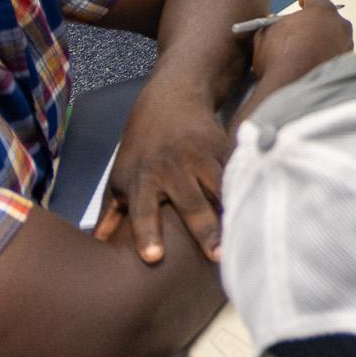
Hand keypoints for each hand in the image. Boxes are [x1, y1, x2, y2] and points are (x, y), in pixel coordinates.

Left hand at [95, 84, 231, 264]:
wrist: (171, 98)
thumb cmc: (141, 146)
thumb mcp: (120, 175)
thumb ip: (111, 212)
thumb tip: (97, 246)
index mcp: (142, 179)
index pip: (142, 210)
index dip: (147, 233)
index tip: (153, 257)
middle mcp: (171, 169)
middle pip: (190, 204)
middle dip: (204, 230)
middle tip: (217, 256)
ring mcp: (200, 157)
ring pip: (219, 188)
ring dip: (231, 211)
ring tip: (244, 235)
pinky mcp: (223, 147)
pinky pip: (235, 172)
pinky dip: (246, 188)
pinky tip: (257, 206)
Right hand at [249, 0, 352, 82]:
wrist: (292, 87)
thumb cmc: (279, 57)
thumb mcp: (266, 34)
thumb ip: (275, 24)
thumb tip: (276, 26)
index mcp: (322, 11)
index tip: (302, 3)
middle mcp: (340, 25)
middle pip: (329, 18)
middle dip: (316, 24)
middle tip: (301, 33)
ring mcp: (346, 45)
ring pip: (335, 38)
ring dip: (323, 42)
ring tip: (306, 53)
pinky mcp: (346, 65)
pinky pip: (336, 55)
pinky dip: (327, 57)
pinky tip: (313, 65)